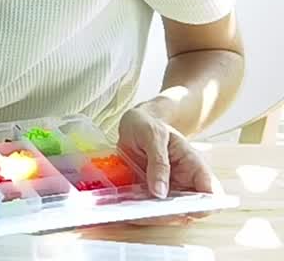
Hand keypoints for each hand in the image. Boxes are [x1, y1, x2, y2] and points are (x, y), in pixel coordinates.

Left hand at [117, 105, 220, 224]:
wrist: (134, 121)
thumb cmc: (148, 124)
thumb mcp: (153, 136)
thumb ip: (158, 162)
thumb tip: (160, 192)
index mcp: (194, 167)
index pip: (211, 195)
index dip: (202, 207)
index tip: (180, 210)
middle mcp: (185, 182)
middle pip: (189, 211)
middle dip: (169, 216)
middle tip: (146, 213)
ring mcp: (169, 189)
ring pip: (168, 214)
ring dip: (152, 216)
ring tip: (132, 212)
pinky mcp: (151, 192)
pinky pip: (149, 208)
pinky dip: (140, 211)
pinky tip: (126, 209)